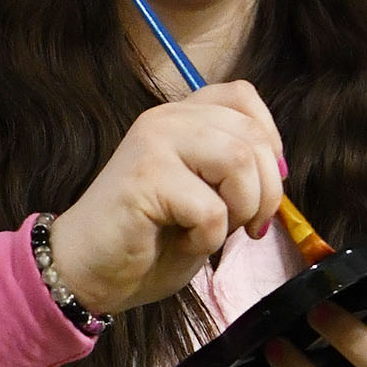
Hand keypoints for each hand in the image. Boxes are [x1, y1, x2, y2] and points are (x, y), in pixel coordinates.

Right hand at [44, 82, 284, 316]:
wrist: (88, 270)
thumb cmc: (148, 239)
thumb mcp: (204, 193)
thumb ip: (235, 169)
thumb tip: (279, 170)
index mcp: (181, 116)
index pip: (243, 97)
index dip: (269, 141)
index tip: (259, 186)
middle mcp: (166, 119)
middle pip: (253, 136)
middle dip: (266, 192)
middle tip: (246, 226)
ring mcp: (153, 143)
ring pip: (239, 161)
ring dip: (241, 210)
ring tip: (211, 232)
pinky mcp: (146, 178)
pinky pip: (211, 208)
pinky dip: (208, 239)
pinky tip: (182, 243)